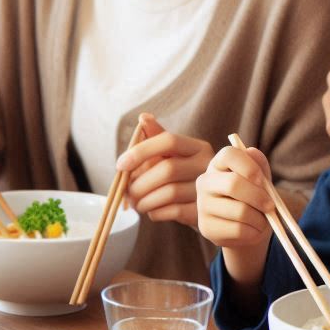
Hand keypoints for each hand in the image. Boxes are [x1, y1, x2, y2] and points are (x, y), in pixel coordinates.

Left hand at [115, 113, 212, 227]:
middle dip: (139, 183)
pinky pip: (174, 211)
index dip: (141, 151)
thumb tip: (143, 117)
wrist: (209, 206)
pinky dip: (156, 212)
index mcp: (198, 147)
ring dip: (144, 200)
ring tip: (136, 204)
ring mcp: (208, 188)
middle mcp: (207, 164)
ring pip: (169, 192)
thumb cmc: (183, 178)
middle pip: (167, 169)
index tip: (120, 165)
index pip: (169, 140)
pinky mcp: (204, 210)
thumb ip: (157, 138)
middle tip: (126, 193)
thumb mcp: (173, 156)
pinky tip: (152, 211)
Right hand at [196, 144, 274, 286]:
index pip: (229, 155)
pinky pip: (238, 229)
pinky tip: (254, 229)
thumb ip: (259, 165)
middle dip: (258, 196)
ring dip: (260, 218)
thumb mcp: (260, 179)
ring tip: (264, 220)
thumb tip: (252, 151)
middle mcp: (205, 182)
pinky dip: (254, 231)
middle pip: (233, 184)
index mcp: (218, 164)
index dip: (248, 166)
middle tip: (271, 206)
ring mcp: (202, 206)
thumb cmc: (255, 196)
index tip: (261, 179)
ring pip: (239, 210)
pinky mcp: (206, 227)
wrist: (248, 225)